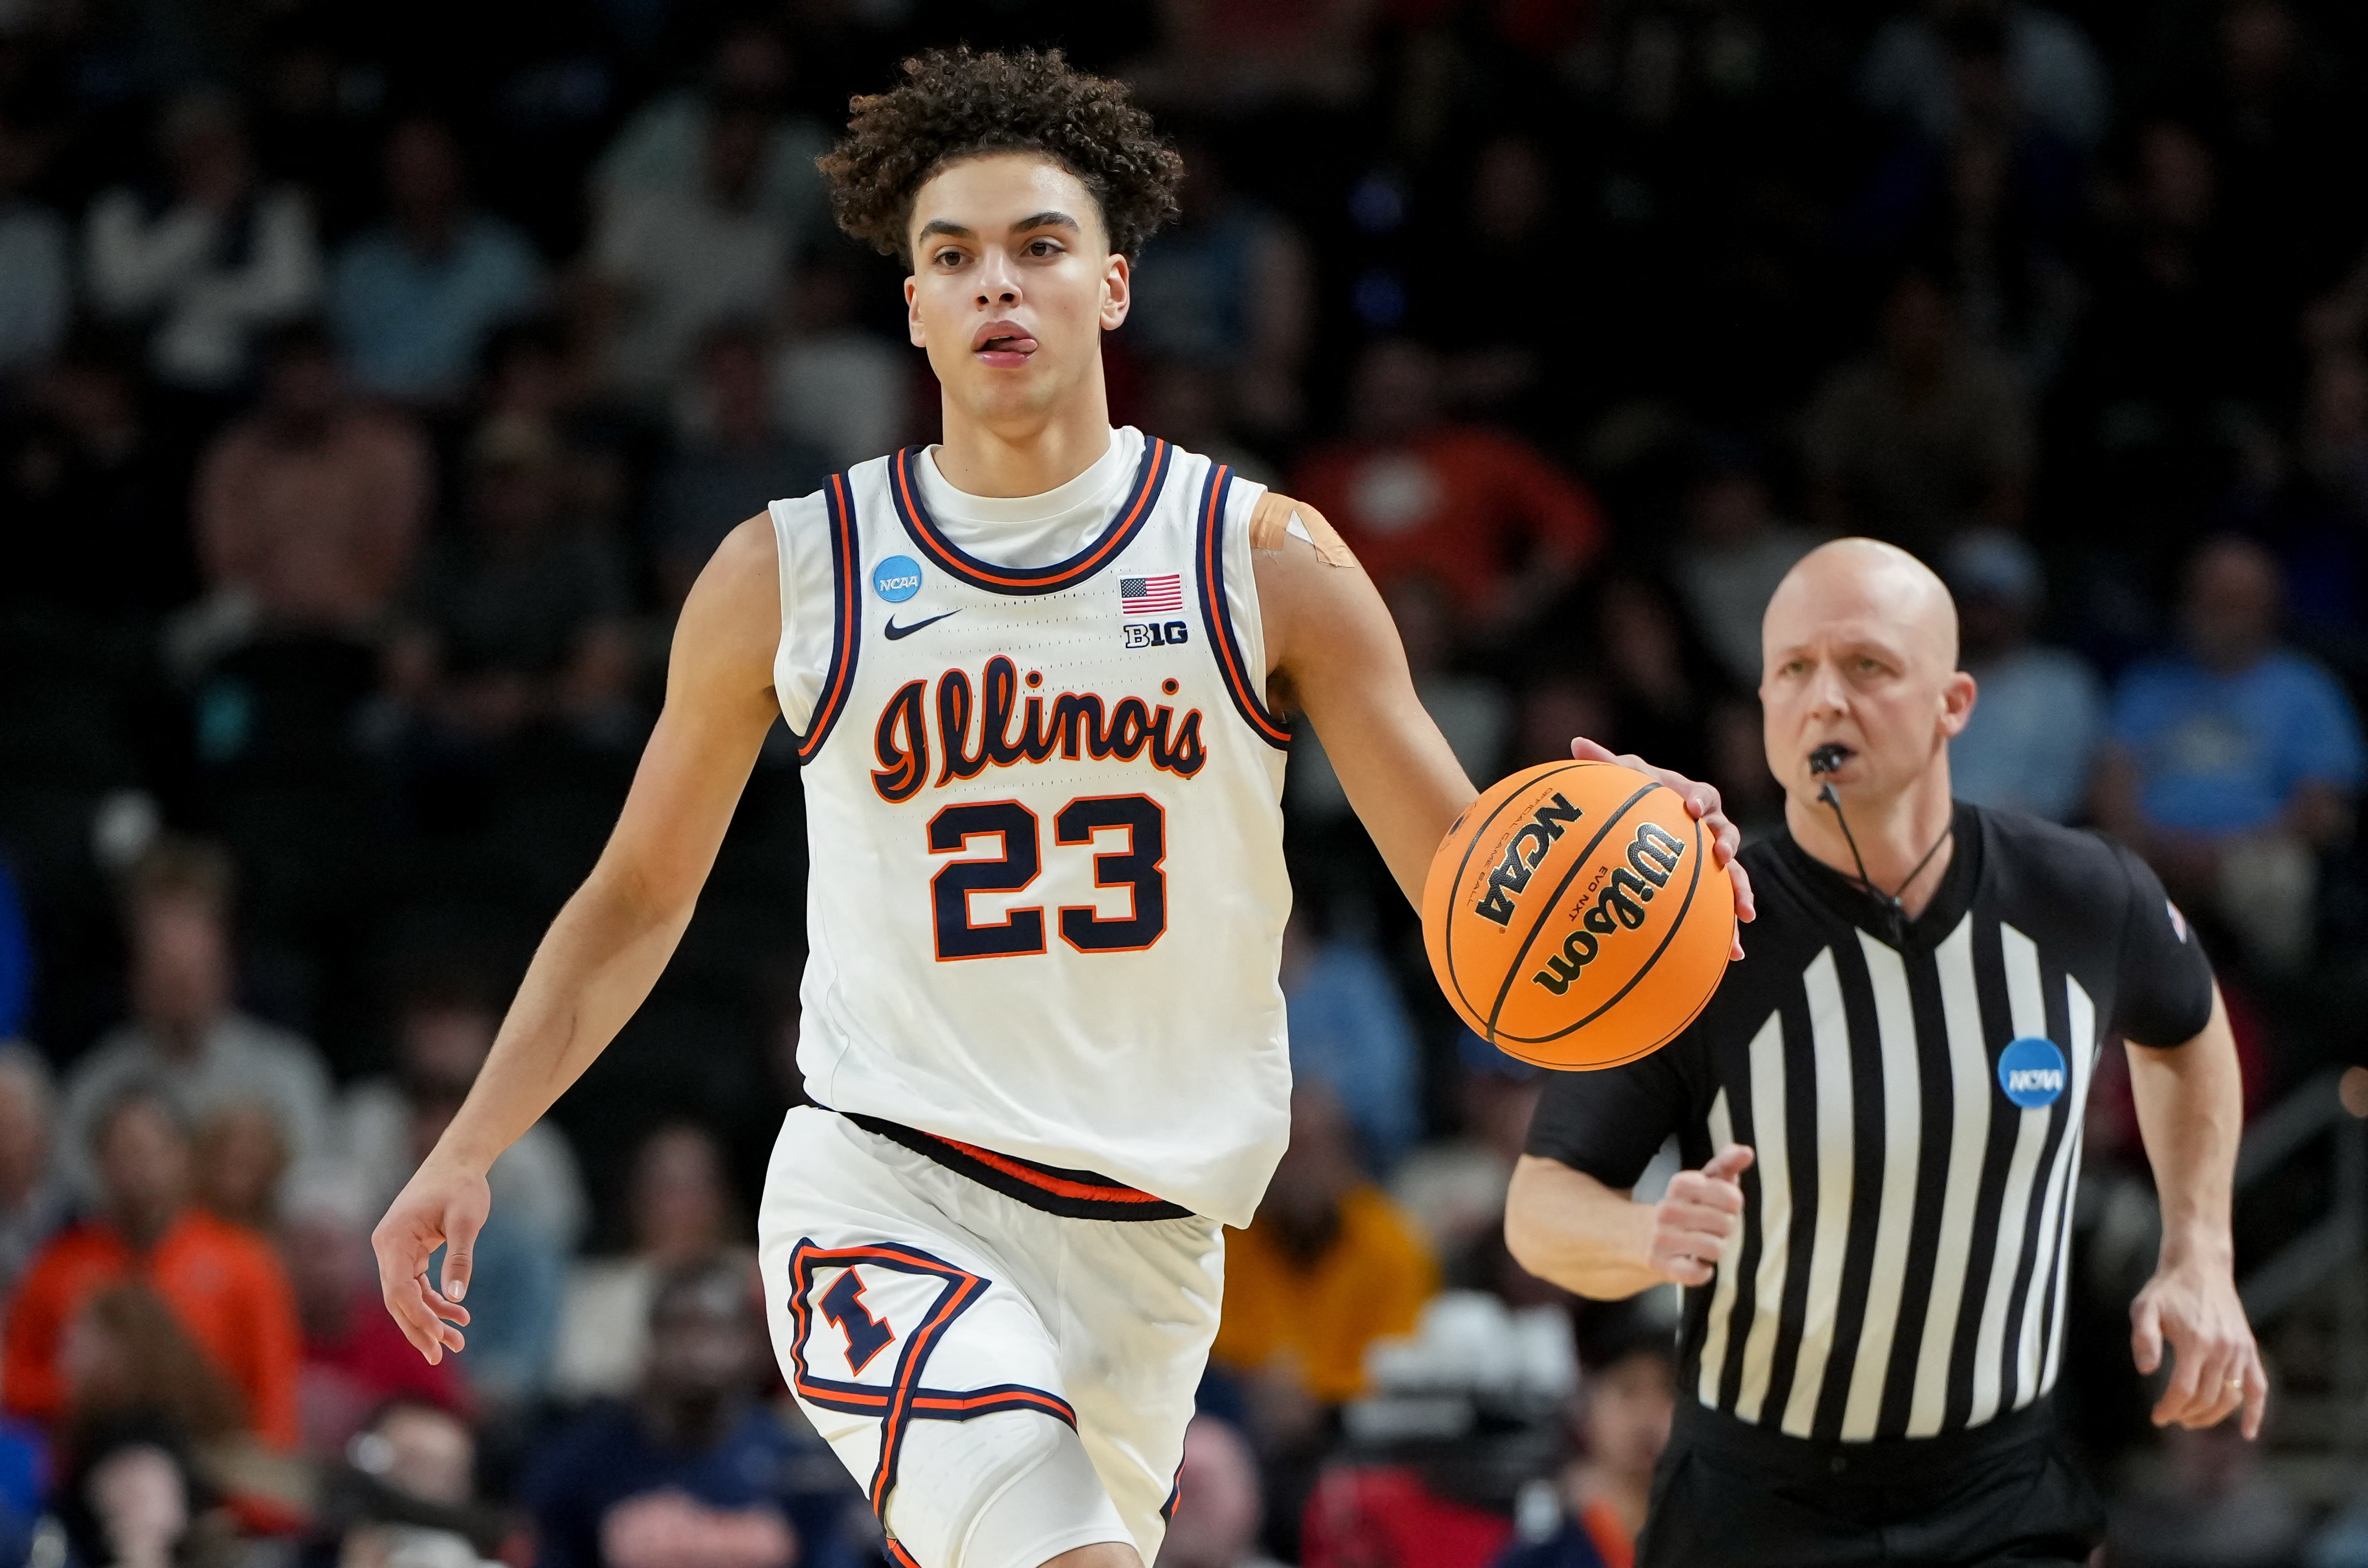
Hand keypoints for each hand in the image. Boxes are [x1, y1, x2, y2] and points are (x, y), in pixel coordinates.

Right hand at [370, 1154, 488, 1363]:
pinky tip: (458, 1315)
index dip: (416, 1316)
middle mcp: (387, 1248)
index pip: (398, 1289)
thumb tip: (456, 1297)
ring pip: (408, 1297)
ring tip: (458, 1342)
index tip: (439, 1335)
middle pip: (397, 1300)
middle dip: (420, 1328)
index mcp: (393, 1240)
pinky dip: (435, 1302)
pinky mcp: (409, 1253)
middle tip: (441, 1356)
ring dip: (430, 1319)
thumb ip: (459, 1258)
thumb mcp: (467, 1220)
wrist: (458, 1161)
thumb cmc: (462, 1185)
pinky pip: (417, 1286)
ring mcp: (395, 1252)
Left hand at [1572, 737, 1757, 956]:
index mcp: (1695, 800)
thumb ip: (1607, 762)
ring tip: (1746, 914)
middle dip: (1728, 846)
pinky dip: (1730, 928)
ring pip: (1736, 875)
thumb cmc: (1642, 793)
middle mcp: (1712, 828)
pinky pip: (1726, 907)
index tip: (1690, 808)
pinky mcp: (1715, 887)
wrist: (1657, 818)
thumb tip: (1576, 742)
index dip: (1699, 801)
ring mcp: (1717, 858)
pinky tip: (1734, 954)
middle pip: (1728, 835)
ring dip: (1741, 892)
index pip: (1703, 797)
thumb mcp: (1625, 778)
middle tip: (1723, 857)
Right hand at [1643, 1145, 1752, 1286]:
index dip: (1732, 1204)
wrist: (1634, 1236)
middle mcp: (1668, 1210)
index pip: (1729, 1195)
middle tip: (1709, 1227)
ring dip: (1715, 1249)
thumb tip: (1747, 1152)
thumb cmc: (1681, 1207)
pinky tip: (1694, 1262)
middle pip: (1726, 1224)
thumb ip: (1725, 1165)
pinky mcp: (1660, 1264)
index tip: (1722, 1205)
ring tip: (1702, 1244)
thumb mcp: (1700, 1182)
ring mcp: (1662, 1238)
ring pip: (1716, 1249)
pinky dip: (1702, 1271)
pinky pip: (1698, 1274)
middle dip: (1724, 1228)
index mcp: (1680, 1185)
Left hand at [2131, 1251, 2266, 1437]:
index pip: (2183, 1390)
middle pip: (2206, 1398)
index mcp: (2195, 1341)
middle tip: (2170, 1418)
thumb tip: (2145, 1370)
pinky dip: (2255, 1412)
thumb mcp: (2144, 1308)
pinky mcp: (2249, 1349)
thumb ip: (2143, 1338)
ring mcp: (2239, 1351)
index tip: (2157, 1417)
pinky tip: (2246, 1432)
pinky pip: (2258, 1387)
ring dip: (2210, 1416)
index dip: (2169, 1409)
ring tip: (2190, 1420)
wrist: (2200, 1268)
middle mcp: (2222, 1349)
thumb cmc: (2167, 1290)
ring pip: (2230, 1398)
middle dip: (2185, 1414)